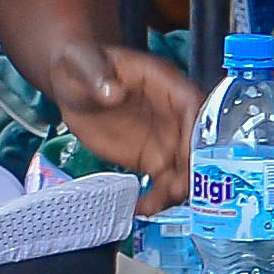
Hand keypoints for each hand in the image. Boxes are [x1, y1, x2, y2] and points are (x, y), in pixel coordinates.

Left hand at [29, 39, 196, 213]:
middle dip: (194, 167)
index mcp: (164, 83)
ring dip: (179, 189)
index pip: (194, 104)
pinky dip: (159, 199)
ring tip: (156, 204)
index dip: (199, 127)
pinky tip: (141, 209)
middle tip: (178, 188)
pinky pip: (165, 182)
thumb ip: (97, 76)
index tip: (194, 150)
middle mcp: (173, 114)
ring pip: (186, 167)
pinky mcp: (151, 158)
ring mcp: (165, 139)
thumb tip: (113, 92)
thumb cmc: (82, 66)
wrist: (74, 86)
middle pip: (197, 142)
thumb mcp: (83, 64)